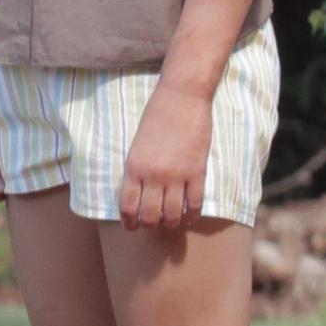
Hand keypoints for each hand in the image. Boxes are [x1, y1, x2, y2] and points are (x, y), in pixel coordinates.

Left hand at [116, 80, 215, 234]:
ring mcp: (176, 175)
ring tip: (172, 224)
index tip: (132, 227)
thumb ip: (136, 169)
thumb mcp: (136, 143)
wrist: (181, 97)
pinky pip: (195, 203)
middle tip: (154, 226)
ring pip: (172, 214)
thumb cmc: (156, 116)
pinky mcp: (197, 171)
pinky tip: (190, 218)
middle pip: (150, 215)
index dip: (129, 222)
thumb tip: (138, 193)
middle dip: (151, 226)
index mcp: (134, 167)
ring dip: (171, 224)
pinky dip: (192, 216)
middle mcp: (153, 175)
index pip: (128, 206)